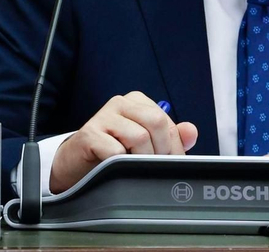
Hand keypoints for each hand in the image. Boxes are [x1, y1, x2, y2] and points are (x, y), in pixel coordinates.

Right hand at [48, 92, 198, 193]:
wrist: (77, 165)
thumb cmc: (113, 153)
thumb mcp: (146, 145)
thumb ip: (170, 138)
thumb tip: (191, 131)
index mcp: (137, 102)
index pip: (167, 121)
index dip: (173, 147)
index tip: (167, 163)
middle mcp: (120, 104)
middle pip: (156, 122)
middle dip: (159, 150)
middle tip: (151, 166)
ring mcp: (103, 117)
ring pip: (139, 136)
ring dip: (140, 159)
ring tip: (132, 166)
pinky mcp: (89, 134)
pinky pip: (116, 150)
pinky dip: (120, 162)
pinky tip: (114, 165)